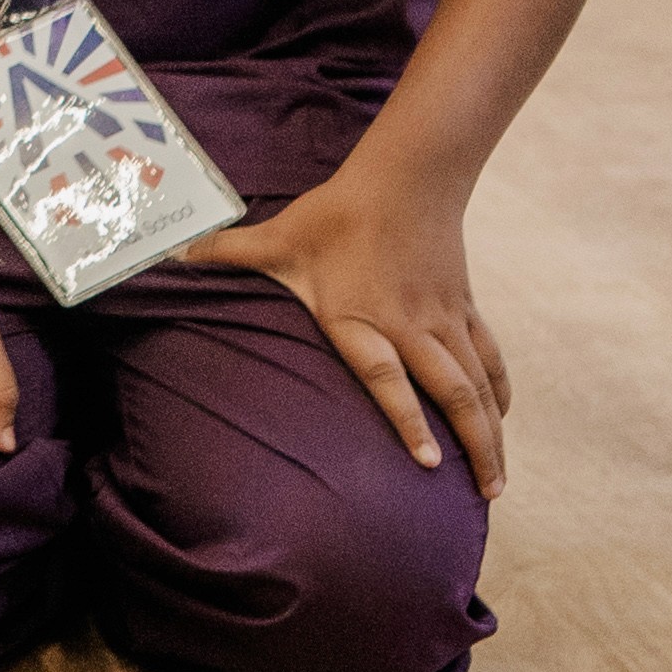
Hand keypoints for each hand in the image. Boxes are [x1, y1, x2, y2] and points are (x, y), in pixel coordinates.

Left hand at [187, 154, 507, 490]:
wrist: (405, 175)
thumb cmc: (336, 214)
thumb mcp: (279, 237)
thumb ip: (228, 254)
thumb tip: (169, 256)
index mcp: (360, 317)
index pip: (387, 376)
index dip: (407, 419)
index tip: (426, 462)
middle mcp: (408, 325)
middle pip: (451, 392)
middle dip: (471, 446)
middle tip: (483, 496)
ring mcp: (443, 319)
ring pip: (477, 382)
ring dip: (491, 431)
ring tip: (495, 481)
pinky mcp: (463, 308)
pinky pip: (488, 356)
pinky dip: (498, 390)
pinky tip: (501, 420)